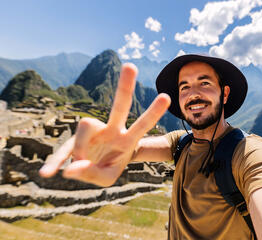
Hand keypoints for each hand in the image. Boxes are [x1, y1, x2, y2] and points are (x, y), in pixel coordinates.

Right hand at [39, 63, 170, 186]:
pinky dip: (54, 161)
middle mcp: (111, 130)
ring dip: (80, 149)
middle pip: (120, 106)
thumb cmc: (107, 169)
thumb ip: (91, 174)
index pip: (141, 125)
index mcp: (126, 140)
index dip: (152, 113)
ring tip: (77, 168)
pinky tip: (46, 174)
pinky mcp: (75, 138)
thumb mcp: (106, 179)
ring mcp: (93, 131)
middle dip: (125, 87)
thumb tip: (69, 169)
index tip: (166, 97)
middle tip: (131, 66)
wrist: (93, 168)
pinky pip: (64, 147)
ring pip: (85, 125)